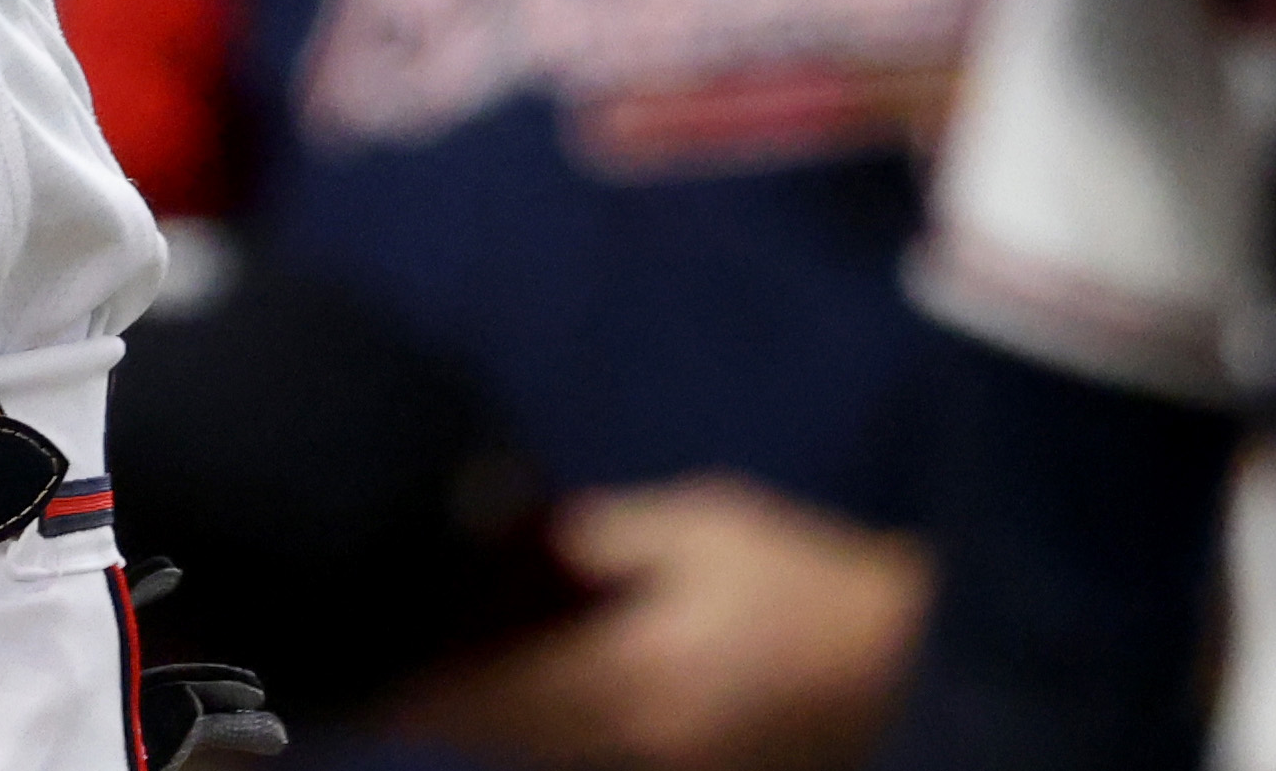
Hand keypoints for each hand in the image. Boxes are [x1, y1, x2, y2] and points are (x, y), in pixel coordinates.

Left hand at [392, 478, 927, 770]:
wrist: (920, 672)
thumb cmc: (809, 585)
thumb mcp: (699, 531)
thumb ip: (595, 536)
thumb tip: (504, 528)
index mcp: (635, 682)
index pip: (491, 695)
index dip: (416, 684)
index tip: (356, 661)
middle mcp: (638, 749)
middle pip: (507, 737)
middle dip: (443, 701)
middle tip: (378, 656)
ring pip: (544, 752)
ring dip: (491, 716)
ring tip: (434, 661)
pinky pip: (588, 757)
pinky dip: (546, 726)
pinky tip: (523, 684)